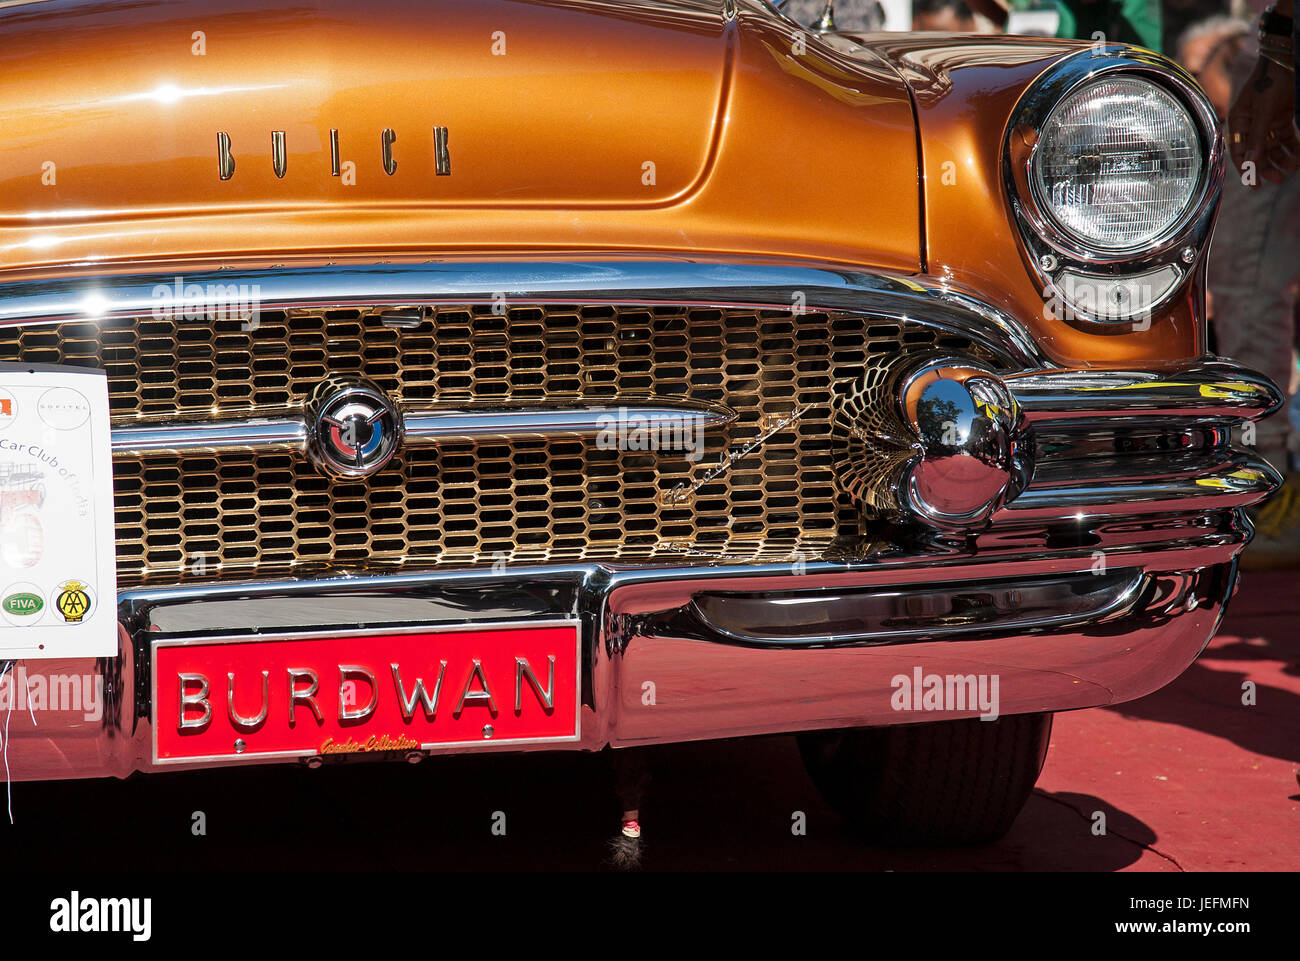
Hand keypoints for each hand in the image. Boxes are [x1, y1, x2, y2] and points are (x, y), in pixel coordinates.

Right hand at [1228, 57, 1299, 184]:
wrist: (1286, 59)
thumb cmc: (1270, 82)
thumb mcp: (1263, 112)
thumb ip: (1257, 137)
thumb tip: (1249, 163)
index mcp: (1239, 122)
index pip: (1239, 152)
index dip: (1246, 169)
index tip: (1255, 184)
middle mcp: (1251, 124)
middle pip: (1257, 151)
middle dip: (1268, 165)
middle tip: (1278, 178)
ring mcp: (1266, 121)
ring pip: (1273, 146)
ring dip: (1282, 158)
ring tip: (1293, 167)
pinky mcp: (1281, 117)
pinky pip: (1285, 137)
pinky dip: (1292, 146)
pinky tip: (1298, 155)